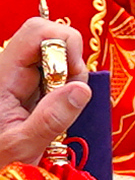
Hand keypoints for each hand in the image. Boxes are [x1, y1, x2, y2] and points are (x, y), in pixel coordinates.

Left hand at [0, 19, 88, 169]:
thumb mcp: (22, 147)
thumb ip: (51, 119)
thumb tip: (82, 89)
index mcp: (2, 75)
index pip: (37, 32)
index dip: (64, 45)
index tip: (73, 81)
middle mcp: (9, 68)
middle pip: (49, 37)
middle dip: (71, 60)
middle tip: (72, 96)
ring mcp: (19, 76)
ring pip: (55, 54)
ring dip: (70, 77)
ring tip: (62, 111)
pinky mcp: (26, 86)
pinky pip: (53, 73)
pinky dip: (65, 88)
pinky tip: (57, 110)